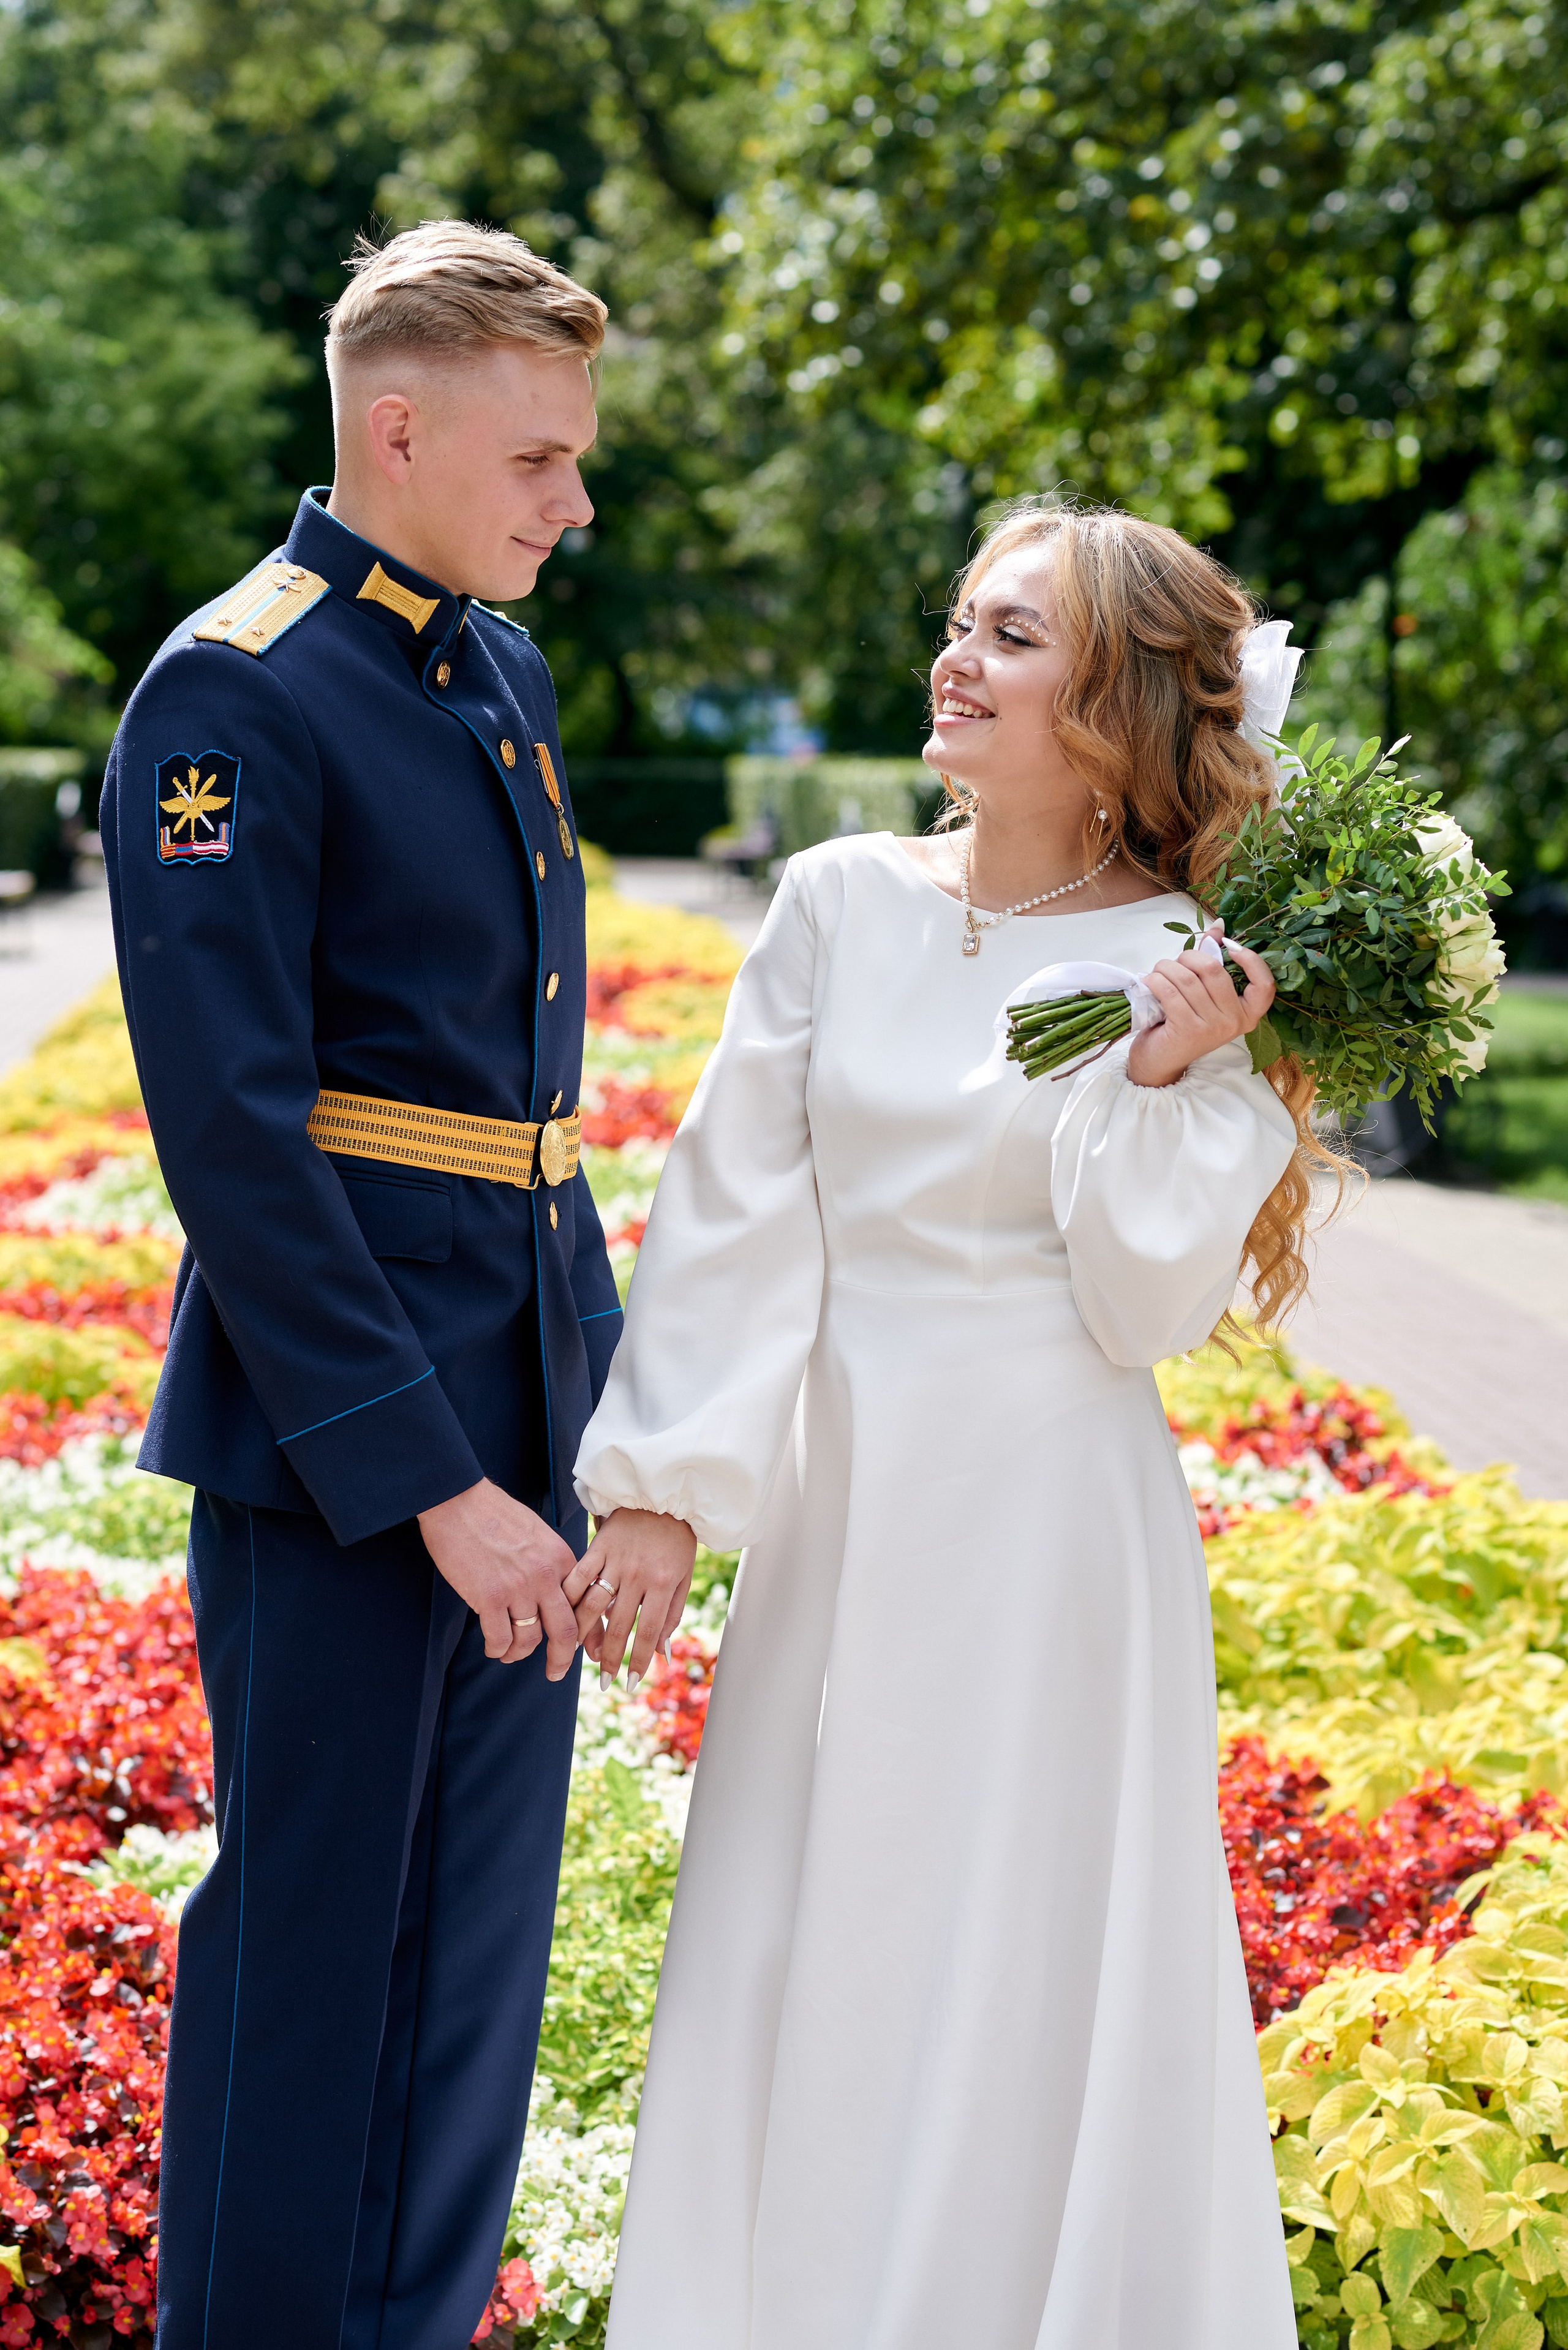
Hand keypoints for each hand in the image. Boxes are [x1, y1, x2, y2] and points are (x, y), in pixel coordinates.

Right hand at [418, 1477, 579, 1676]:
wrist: (458, 1500)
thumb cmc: (495, 1515)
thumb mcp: (538, 1534)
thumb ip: (552, 1564)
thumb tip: (560, 1595)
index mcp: (562, 1558)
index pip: (586, 1605)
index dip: (588, 1633)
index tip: (586, 1650)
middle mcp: (546, 1576)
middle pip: (565, 1632)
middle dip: (562, 1659)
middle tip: (556, 1672)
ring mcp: (518, 1588)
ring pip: (529, 1640)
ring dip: (519, 1653)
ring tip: (509, 1653)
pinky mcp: (489, 1598)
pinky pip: (500, 1639)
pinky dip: (497, 1649)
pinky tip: (493, 1647)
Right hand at [562, 1508, 696, 1690]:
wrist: (662, 1496)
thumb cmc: (677, 1540)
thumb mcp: (684, 1577)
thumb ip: (672, 1615)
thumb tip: (661, 1654)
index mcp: (663, 1583)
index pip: (648, 1632)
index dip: (637, 1660)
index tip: (627, 1682)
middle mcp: (638, 1574)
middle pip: (618, 1625)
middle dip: (609, 1657)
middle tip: (602, 1680)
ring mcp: (615, 1560)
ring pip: (593, 1605)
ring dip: (583, 1635)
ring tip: (578, 1655)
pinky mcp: (597, 1547)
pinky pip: (578, 1577)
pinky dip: (569, 1600)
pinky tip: (561, 1618)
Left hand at [1126, 924, 1275, 1089]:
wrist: (1159, 1061)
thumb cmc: (1182, 1023)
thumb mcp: (1202, 995)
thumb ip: (1213, 962)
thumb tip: (1218, 927)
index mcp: (1247, 1013)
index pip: (1265, 984)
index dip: (1251, 960)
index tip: (1230, 946)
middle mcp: (1235, 1022)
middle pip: (1214, 970)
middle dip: (1188, 957)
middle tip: (1174, 963)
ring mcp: (1212, 1028)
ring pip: (1187, 978)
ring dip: (1166, 968)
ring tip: (1158, 972)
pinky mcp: (1187, 1030)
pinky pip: (1170, 992)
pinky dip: (1155, 980)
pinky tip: (1149, 981)